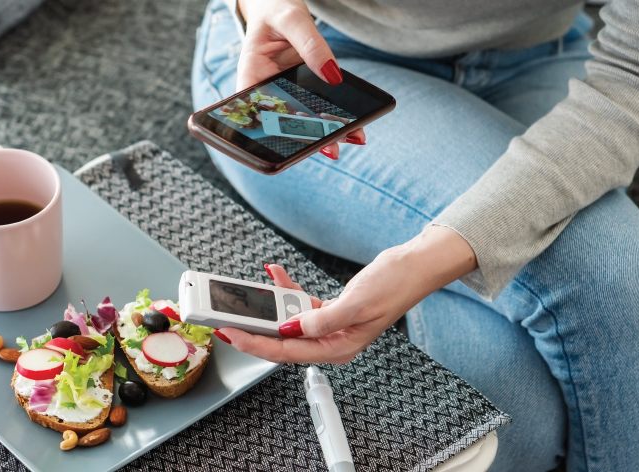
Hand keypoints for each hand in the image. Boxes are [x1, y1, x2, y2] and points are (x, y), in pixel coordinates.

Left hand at [216, 226, 477, 363]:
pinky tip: (275, 274)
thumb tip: (291, 329)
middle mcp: (331, 342)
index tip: (230, 333)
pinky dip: (286, 290)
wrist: (413, 267)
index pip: (286, 352)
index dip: (254, 343)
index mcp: (338, 348)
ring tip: (246, 291)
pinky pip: (300, 305)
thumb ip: (322, 320)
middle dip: (252, 328)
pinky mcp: (330, 312)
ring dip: (268, 304)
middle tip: (224, 318)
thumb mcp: (356, 303)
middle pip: (281, 341)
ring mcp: (330, 327)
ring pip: (287, 322)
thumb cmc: (394, 286)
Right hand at [237, 0, 365, 157]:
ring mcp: (285, 93)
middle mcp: (265, 91)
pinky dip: (334, 118)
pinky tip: (353, 127)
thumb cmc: (275, 8)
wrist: (278, 4)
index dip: (274, 130)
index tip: (297, 140)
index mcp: (250, 76)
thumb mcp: (292, 18)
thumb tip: (333, 75)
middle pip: (284, 122)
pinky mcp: (301, 91)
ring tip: (351, 138)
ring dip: (325, 133)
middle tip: (332, 149)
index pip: (257, 111)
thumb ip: (311, 44)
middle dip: (308, 138)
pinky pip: (316, 108)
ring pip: (302, 120)